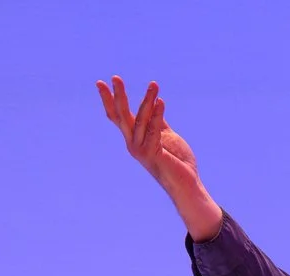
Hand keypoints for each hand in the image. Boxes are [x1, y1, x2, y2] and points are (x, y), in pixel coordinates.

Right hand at [96, 76, 221, 239]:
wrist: (188, 184)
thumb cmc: (178, 161)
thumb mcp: (166, 135)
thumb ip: (158, 121)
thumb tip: (155, 103)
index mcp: (135, 138)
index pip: (117, 116)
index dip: (109, 100)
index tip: (101, 82)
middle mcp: (133, 144)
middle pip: (122, 116)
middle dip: (119, 96)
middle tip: (115, 77)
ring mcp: (141, 150)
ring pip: (140, 121)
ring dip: (147, 101)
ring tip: (154, 85)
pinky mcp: (153, 155)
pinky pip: (154, 131)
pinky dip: (158, 115)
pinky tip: (161, 102)